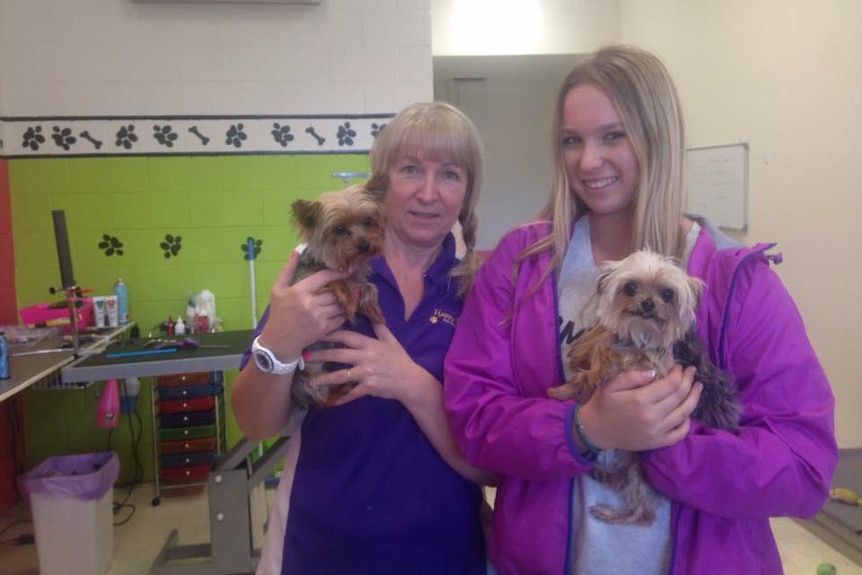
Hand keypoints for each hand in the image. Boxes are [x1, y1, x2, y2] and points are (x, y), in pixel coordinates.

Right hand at [257, 251, 346, 358]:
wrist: (279, 341)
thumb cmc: (278, 313)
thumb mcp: (277, 290)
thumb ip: (287, 270)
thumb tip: (296, 252)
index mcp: (299, 292)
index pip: (323, 277)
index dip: (337, 272)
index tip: (346, 270)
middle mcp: (310, 304)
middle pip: (335, 291)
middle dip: (344, 286)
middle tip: (350, 283)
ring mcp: (319, 317)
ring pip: (341, 304)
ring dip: (347, 299)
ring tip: (351, 294)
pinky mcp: (325, 329)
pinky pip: (341, 317)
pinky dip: (345, 312)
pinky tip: (344, 308)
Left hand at [304, 323, 425, 405]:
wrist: (410, 380)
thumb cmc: (400, 359)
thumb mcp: (391, 341)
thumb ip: (380, 328)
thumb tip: (372, 315)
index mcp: (369, 344)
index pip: (346, 336)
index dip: (330, 334)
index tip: (315, 332)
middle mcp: (365, 357)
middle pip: (338, 354)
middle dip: (320, 354)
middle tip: (304, 354)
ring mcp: (366, 373)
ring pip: (341, 375)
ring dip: (324, 378)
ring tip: (310, 380)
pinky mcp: (368, 387)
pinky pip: (351, 393)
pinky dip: (341, 398)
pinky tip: (330, 402)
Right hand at [578, 365, 701, 451]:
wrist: (596, 430)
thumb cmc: (603, 404)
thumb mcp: (611, 384)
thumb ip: (631, 376)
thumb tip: (654, 371)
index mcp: (641, 400)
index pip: (671, 383)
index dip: (678, 373)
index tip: (678, 365)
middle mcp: (652, 416)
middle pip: (680, 396)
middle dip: (688, 380)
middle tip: (691, 371)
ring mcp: (657, 431)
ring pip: (684, 413)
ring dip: (694, 398)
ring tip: (698, 387)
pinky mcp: (657, 442)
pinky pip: (680, 433)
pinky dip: (687, 422)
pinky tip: (687, 412)